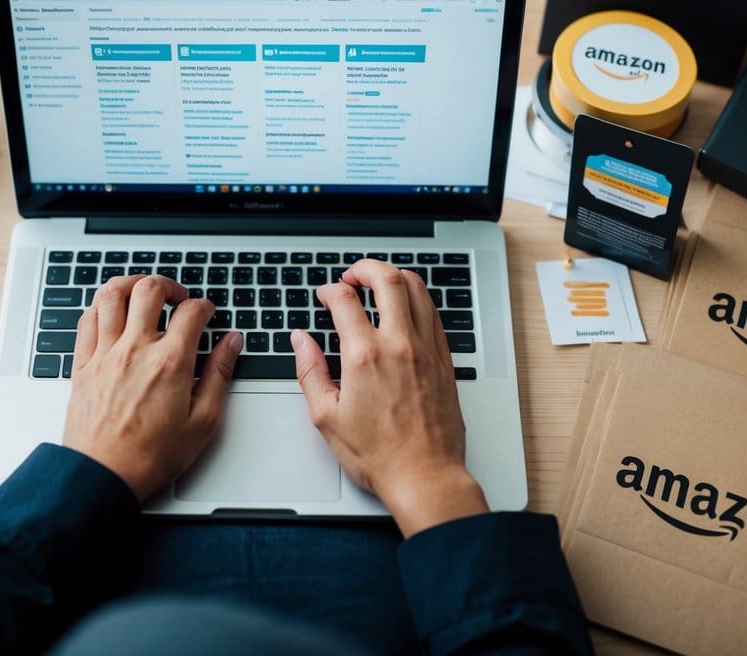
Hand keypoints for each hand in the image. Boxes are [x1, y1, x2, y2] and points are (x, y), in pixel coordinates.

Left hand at [63, 274, 242, 501]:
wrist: (103, 475)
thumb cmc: (151, 456)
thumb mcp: (203, 421)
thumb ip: (219, 375)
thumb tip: (232, 343)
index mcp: (170, 362)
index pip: (192, 312)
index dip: (205, 306)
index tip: (207, 313)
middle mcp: (136, 349)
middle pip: (150, 289)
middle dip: (169, 285)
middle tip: (177, 297)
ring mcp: (105, 353)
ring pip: (113, 294)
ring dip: (132, 284)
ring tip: (143, 293)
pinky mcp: (82, 364)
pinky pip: (88, 318)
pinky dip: (101, 306)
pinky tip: (112, 312)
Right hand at [292, 260, 487, 536]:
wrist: (425, 477)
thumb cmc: (378, 455)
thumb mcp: (326, 416)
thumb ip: (310, 371)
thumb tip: (302, 341)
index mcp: (365, 357)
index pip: (345, 300)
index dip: (329, 290)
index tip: (325, 296)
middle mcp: (399, 345)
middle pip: (387, 279)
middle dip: (365, 268)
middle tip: (352, 276)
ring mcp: (426, 350)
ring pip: (417, 289)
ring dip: (395, 276)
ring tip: (379, 283)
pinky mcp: (444, 360)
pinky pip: (433, 313)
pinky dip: (417, 299)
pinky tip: (405, 308)